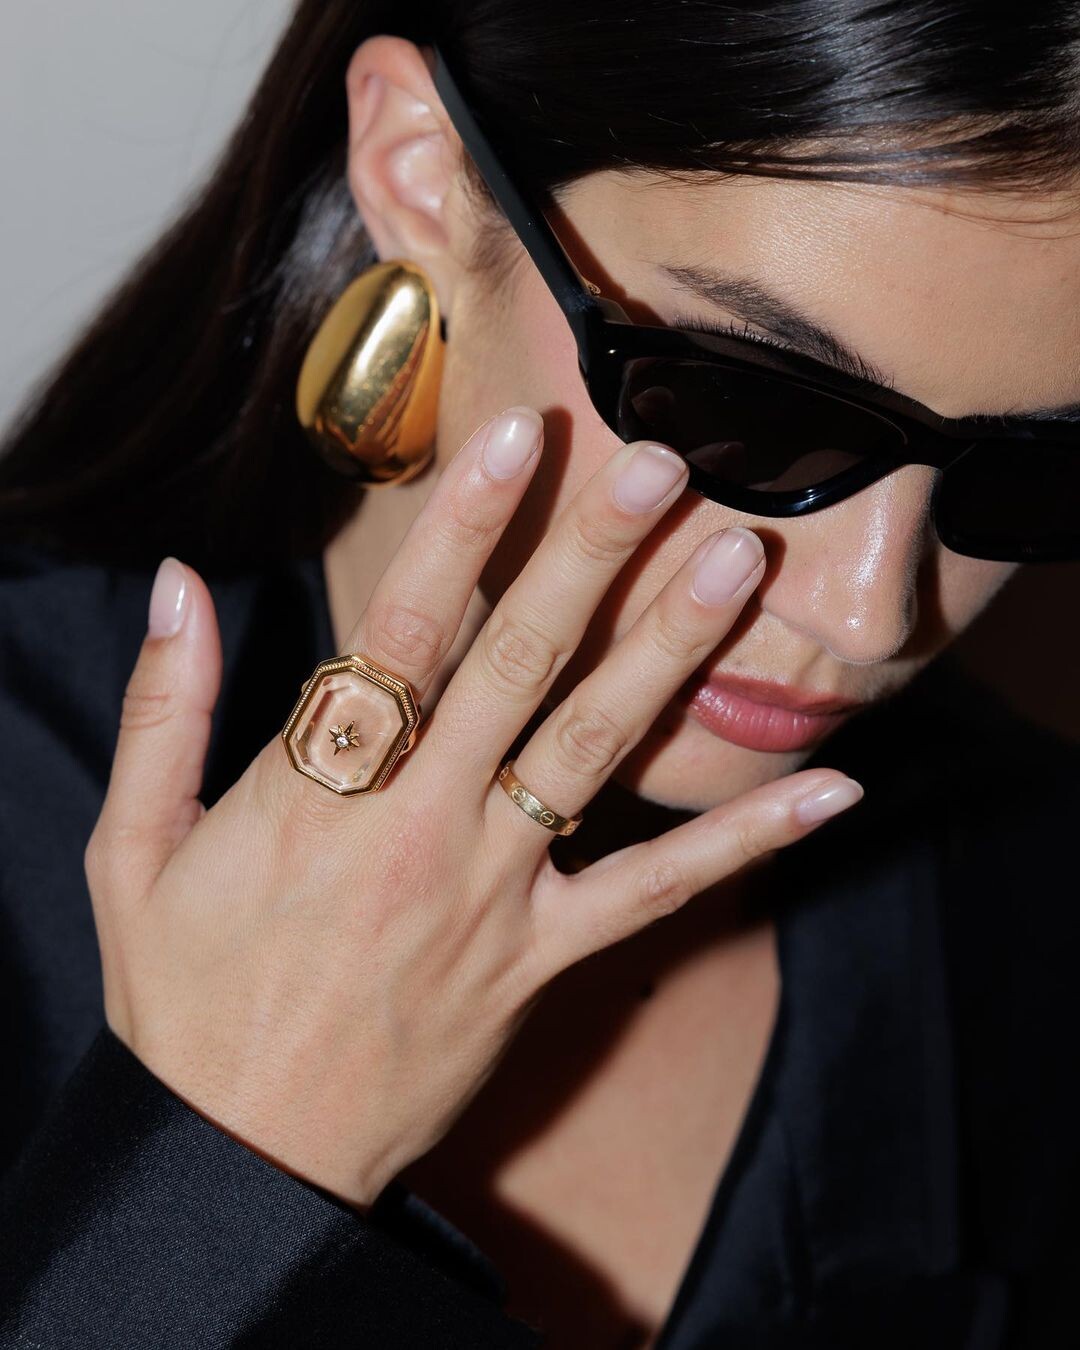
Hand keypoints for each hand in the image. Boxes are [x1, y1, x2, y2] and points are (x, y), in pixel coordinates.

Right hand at [85, 405, 862, 1207]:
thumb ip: (162, 710)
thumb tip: (175, 585)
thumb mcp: (134, 850)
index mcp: (316, 792)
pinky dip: (744, 843)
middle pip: (517, 669)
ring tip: (734, 565)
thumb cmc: (185, 996)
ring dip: (667, 653)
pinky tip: (831, 793)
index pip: (399, 632)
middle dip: (588, 558)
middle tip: (658, 467)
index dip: (461, 529)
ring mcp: (493, 896)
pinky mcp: (542, 959)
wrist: (244, 1154)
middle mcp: (420, 829)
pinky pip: (655, 895)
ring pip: (593, 755)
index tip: (517, 440)